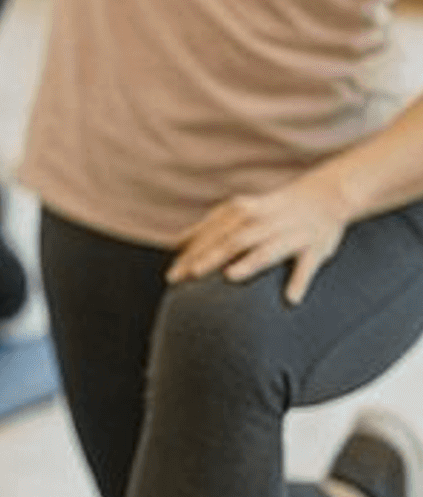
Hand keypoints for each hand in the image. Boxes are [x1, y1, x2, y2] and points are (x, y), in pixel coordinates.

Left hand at [168, 177, 350, 304]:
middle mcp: (263, 222)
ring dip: (249, 263)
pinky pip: (307, 267)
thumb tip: (174, 244)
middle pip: (232, 241)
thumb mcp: (237, 211)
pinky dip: (299, 281)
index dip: (190, 255)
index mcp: (241, 212)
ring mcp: (289, 234)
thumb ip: (208, 227)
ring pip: (267, 250)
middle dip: (210, 257)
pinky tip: (290, 298)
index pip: (210, 235)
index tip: (172, 276)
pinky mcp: (314, 248)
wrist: (324, 198)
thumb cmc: (270, 211)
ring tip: (231, 276)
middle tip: (190, 275)